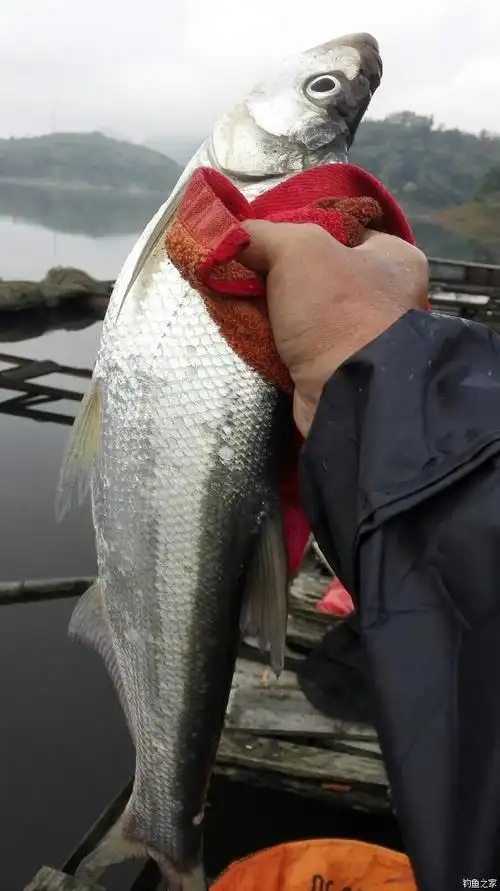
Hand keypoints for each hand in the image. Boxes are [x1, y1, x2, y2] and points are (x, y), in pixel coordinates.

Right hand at [239, 222, 428, 436]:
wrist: (346, 395)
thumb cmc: (337, 311)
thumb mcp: (298, 248)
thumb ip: (262, 233)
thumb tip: (230, 234)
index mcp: (395, 259)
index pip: (344, 228)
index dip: (302, 226)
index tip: (265, 235)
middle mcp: (386, 297)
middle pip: (318, 271)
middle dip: (280, 272)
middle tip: (246, 269)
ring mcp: (363, 338)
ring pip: (304, 310)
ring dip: (272, 308)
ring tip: (237, 299)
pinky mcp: (338, 370)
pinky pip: (298, 345)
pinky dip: (274, 340)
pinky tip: (248, 330)